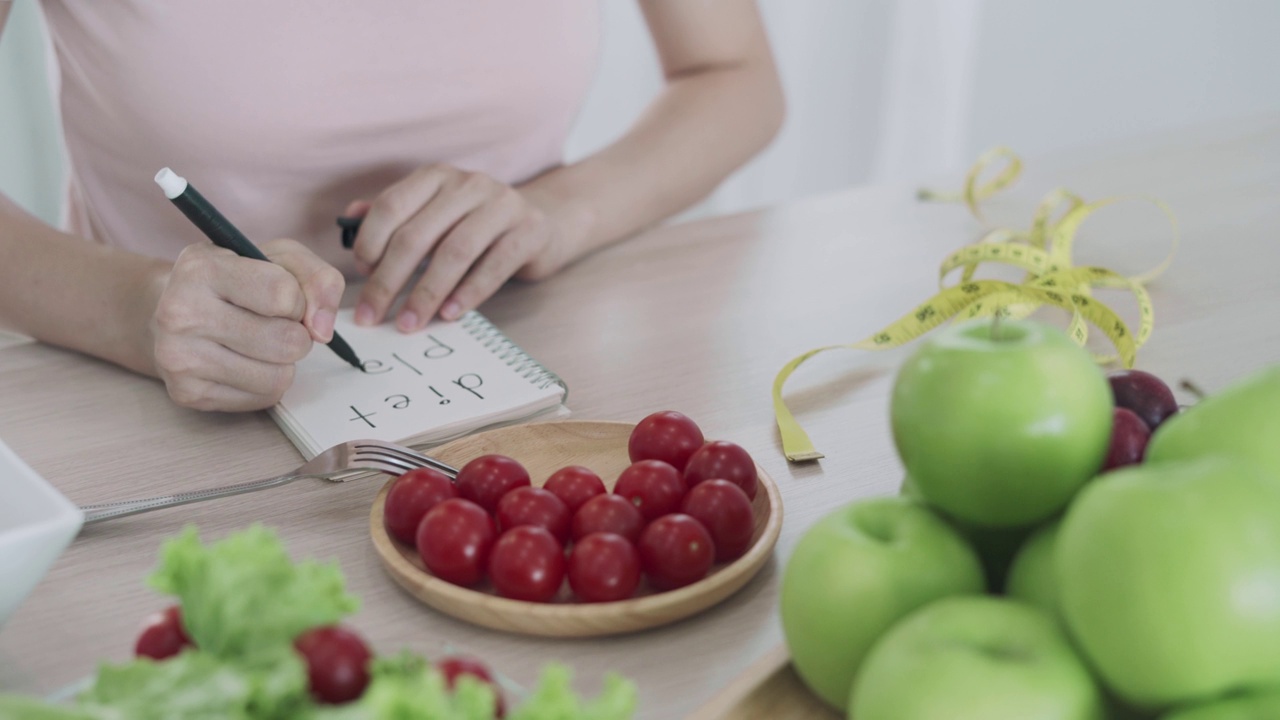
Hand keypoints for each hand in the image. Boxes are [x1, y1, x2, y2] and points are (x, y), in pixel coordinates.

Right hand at [148, 239, 343, 410]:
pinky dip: (266, 383)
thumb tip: (323, 329)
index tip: (283, 298)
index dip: (298, 300)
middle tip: (275, 325)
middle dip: (296, 335)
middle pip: (286, 342)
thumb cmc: (234, 281)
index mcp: (202, 268)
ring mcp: (179, 357)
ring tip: (261, 344)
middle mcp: (181, 313)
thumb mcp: (278, 259)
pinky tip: (244, 363)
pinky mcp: (187, 393)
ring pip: (277, 377)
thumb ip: (317, 278)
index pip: (283, 295)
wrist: (170, 309)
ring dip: (284, 363)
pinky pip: (262, 398)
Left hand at [347, 164, 565, 331]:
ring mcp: (503, 205)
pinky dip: (469, 293)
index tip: (361, 276)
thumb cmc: (479, 224)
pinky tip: (450, 314)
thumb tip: (348, 220)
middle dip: (389, 281)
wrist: (545, 221)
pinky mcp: (530, 230)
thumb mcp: (436, 212)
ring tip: (410, 323)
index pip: (391, 206)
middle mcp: (468, 184)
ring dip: (427, 294)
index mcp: (437, 177)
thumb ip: (395, 214)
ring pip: (454, 252)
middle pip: (417, 235)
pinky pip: (494, 265)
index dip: (370, 243)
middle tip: (373, 315)